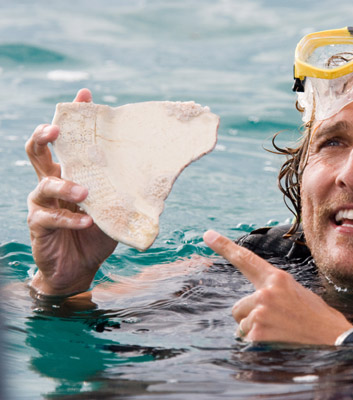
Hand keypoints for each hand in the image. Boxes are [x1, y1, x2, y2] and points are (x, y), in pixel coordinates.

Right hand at [26, 89, 116, 295]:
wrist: (79, 269)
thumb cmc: (98, 233)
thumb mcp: (118, 208)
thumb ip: (130, 190)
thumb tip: (166, 171)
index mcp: (71, 174)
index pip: (69, 140)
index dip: (74, 116)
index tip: (85, 95)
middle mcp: (52, 183)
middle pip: (37, 150)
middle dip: (45, 135)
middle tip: (58, 129)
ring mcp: (42, 203)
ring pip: (44, 184)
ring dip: (65, 186)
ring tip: (85, 193)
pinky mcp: (39, 225)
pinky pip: (49, 217)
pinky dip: (69, 219)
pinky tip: (86, 222)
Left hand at [203, 230, 352, 344]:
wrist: (333, 338)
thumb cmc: (317, 317)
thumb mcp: (297, 293)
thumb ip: (274, 291)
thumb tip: (256, 300)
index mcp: (277, 278)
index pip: (246, 259)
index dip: (224, 247)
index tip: (207, 235)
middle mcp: (266, 292)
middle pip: (238, 307)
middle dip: (249, 317)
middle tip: (276, 322)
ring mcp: (261, 313)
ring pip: (241, 325)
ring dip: (255, 331)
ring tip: (281, 332)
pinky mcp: (258, 332)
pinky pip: (247, 339)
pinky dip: (259, 344)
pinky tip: (278, 341)